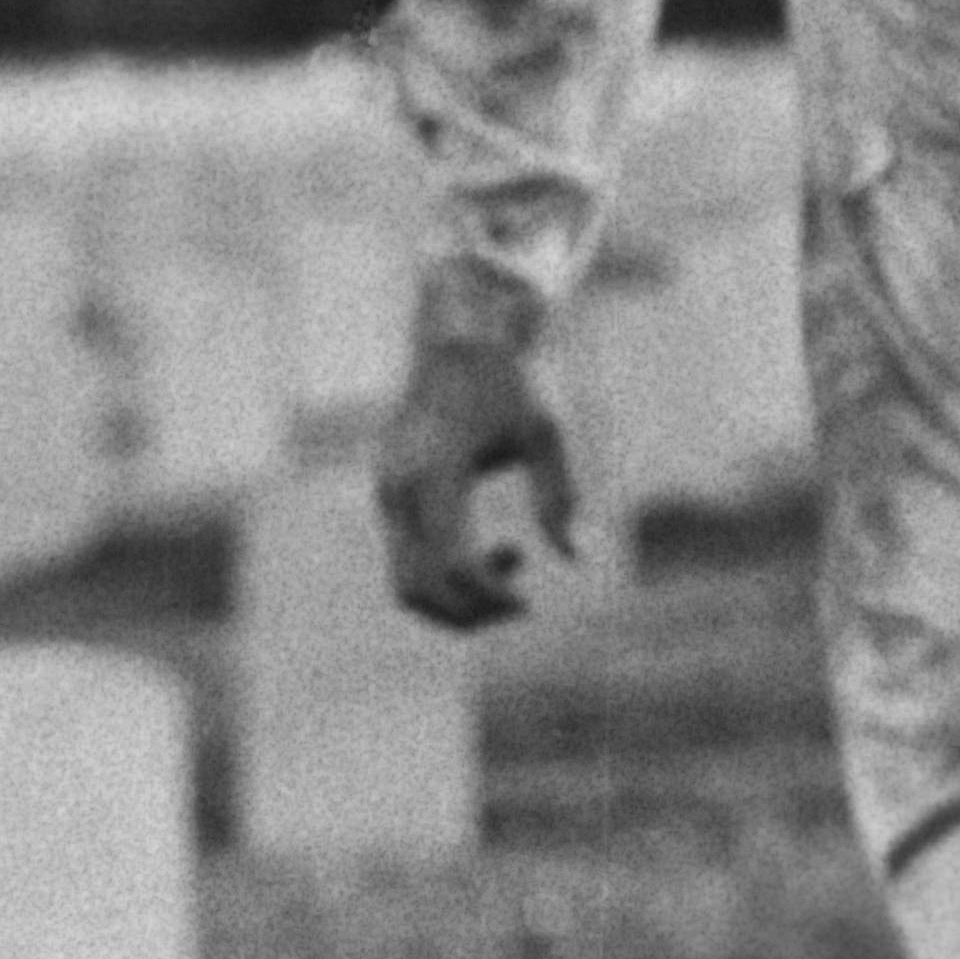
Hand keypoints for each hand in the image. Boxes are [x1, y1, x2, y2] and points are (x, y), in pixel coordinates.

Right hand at [377, 330, 576, 627]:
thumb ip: (557, 497)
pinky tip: (498, 551)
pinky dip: (448, 577)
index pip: (451, 564)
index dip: (489, 597)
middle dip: (469, 613)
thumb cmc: (505, 387)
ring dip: (457, 600)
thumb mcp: (542, 435)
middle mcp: (401, 488)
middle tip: (521, 604)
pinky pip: (406, 562)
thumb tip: (574, 557)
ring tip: (513, 566)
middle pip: (416, 589)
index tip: (527, 603)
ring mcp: (386, 494)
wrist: (452, 345)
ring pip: (404, 584)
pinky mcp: (387, 499)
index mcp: (437, 471)